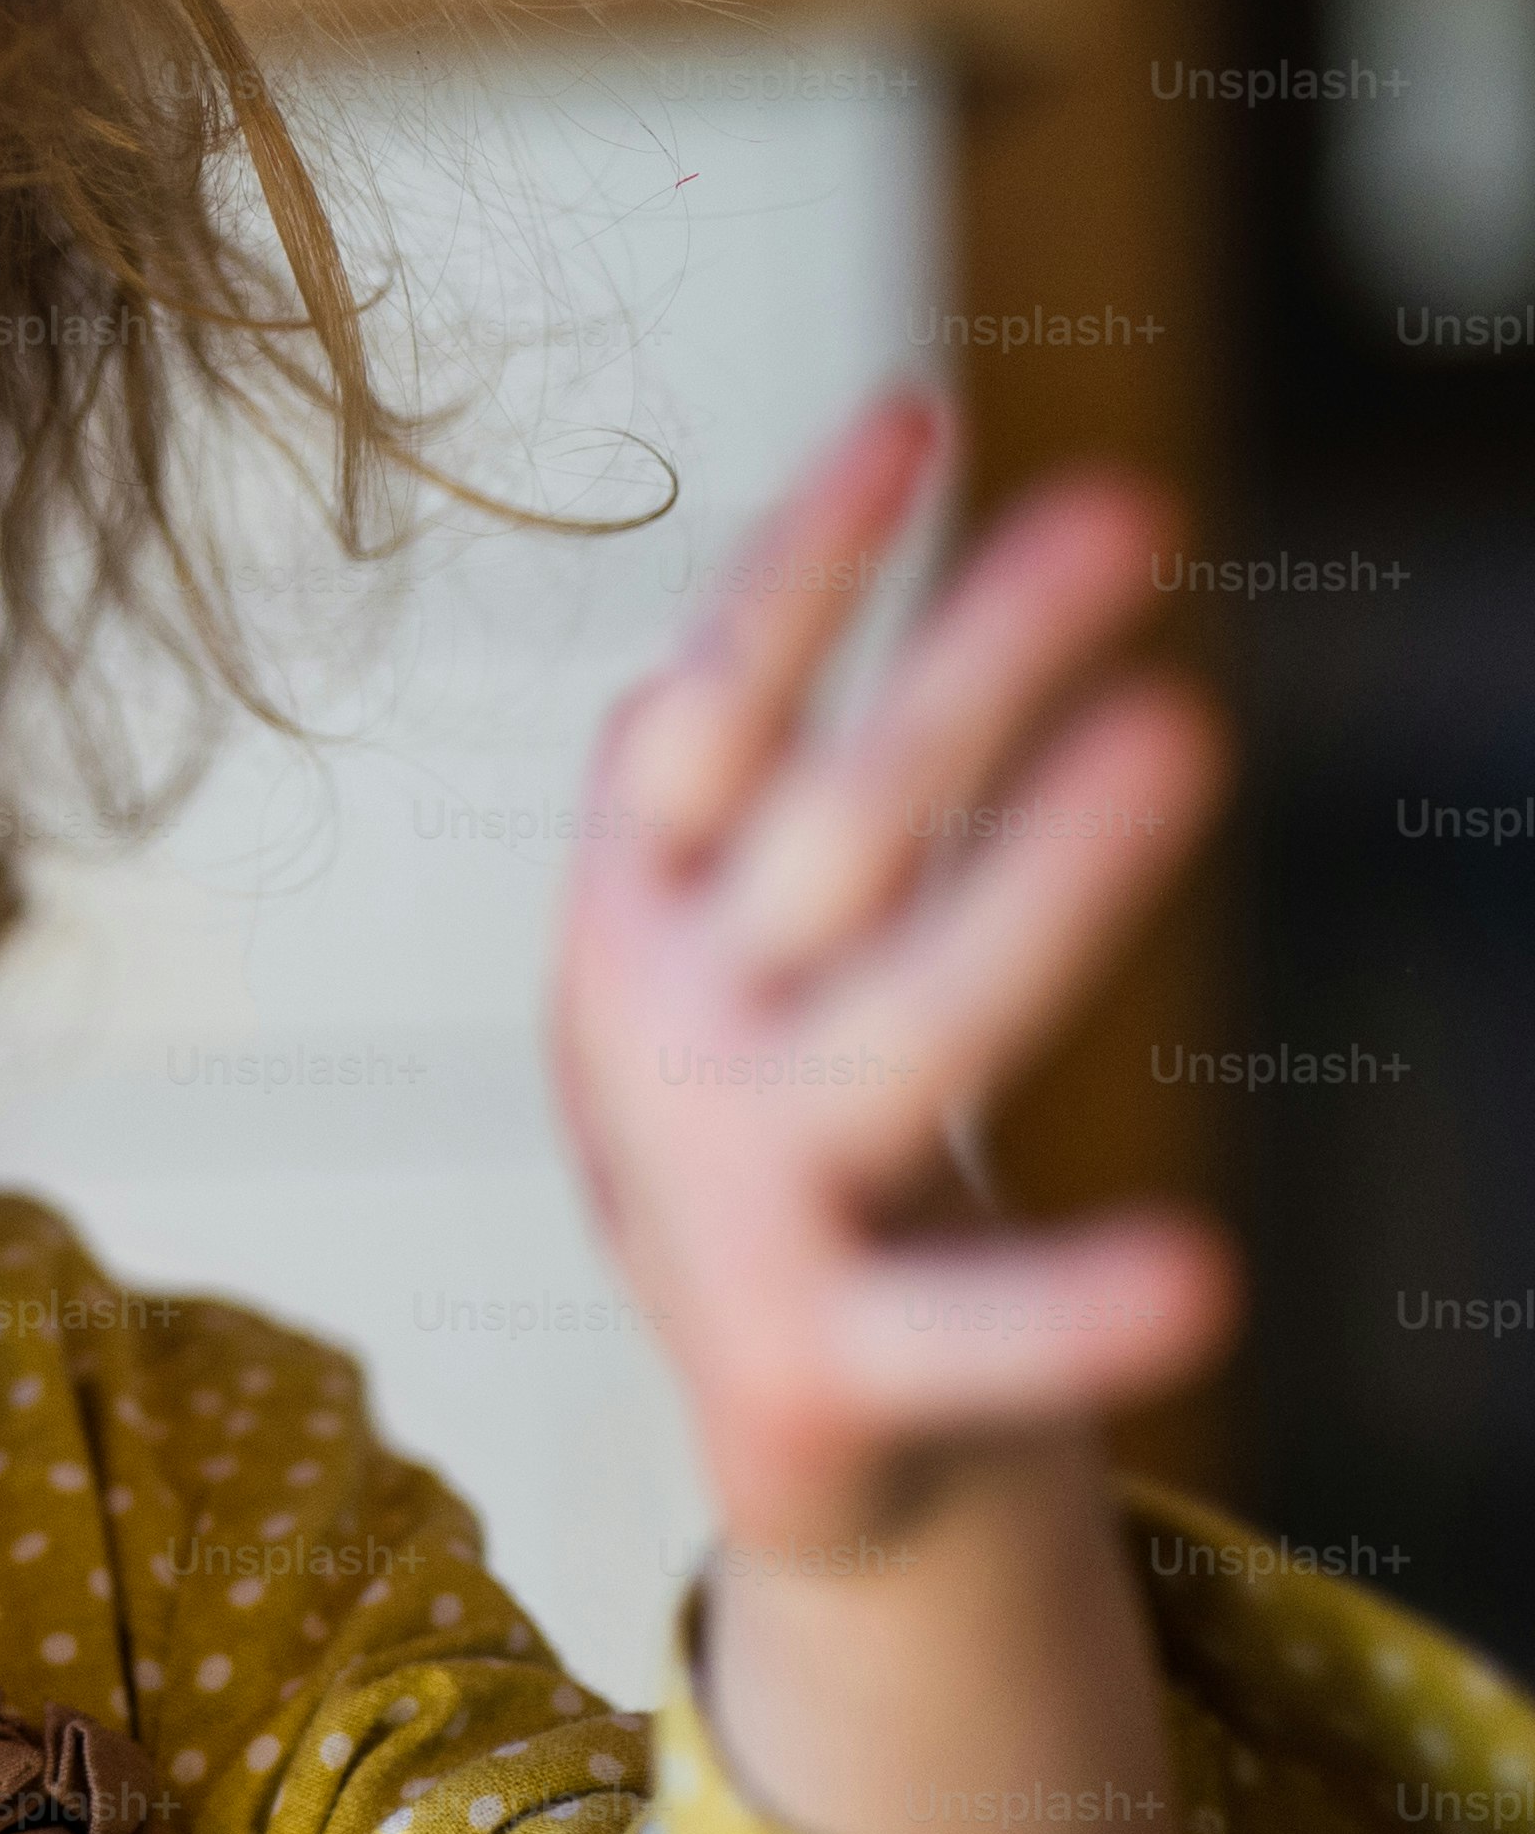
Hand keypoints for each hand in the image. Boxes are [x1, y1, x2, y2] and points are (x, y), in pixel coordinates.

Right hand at [549, 387, 1237, 1560]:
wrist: (784, 1420)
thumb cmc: (779, 1137)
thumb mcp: (734, 932)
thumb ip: (799, 738)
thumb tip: (875, 452)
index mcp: (635, 922)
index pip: (709, 711)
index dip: (800, 566)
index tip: (916, 413)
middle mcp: (661, 1036)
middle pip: (835, 825)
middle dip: (972, 664)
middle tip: (1131, 509)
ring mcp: (721, 1196)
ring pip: (902, 1022)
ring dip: (1037, 874)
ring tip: (1182, 730)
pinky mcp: (803, 1364)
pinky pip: (959, 1327)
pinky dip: (1068, 1307)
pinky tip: (1198, 1273)